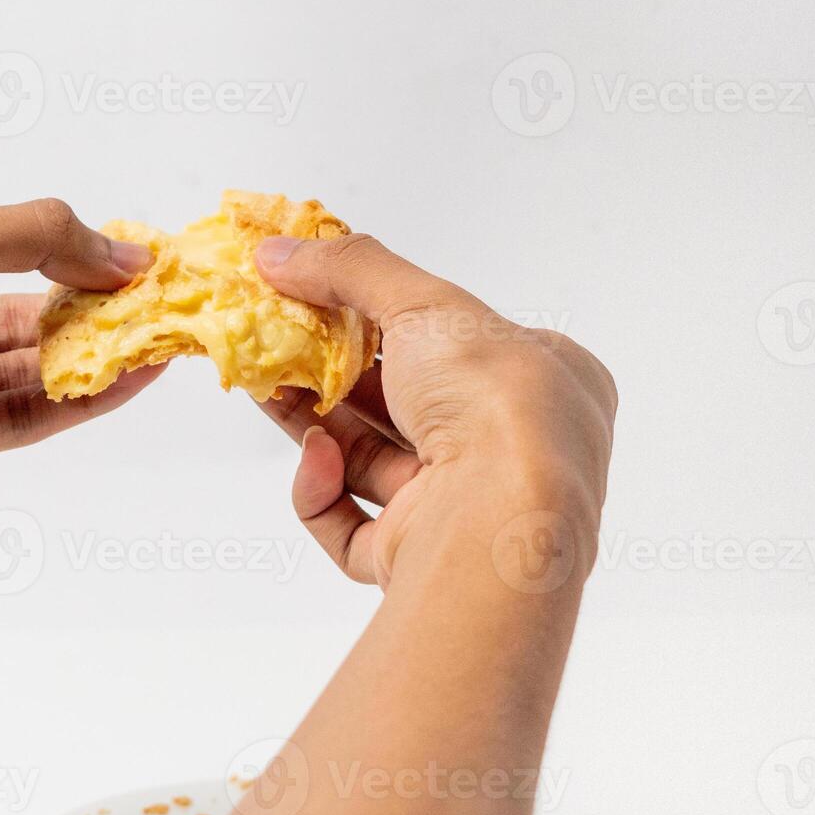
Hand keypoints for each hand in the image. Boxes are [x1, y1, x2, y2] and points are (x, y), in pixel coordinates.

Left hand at [0, 199, 163, 498]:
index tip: (130, 265)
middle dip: (88, 317)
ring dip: (90, 361)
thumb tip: (123, 250)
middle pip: (16, 325)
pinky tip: (123, 382)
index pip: (1, 263)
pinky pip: (9, 421)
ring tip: (159, 345)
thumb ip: (38, 239)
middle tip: (159, 310)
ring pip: (20, 375)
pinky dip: (69, 403)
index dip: (66, 264)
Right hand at [251, 233, 617, 588]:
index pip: (463, 348)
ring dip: (317, 426)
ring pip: (373, 466)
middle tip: (278, 346)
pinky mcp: (422, 562)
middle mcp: (515, 455)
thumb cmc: (494, 404)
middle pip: (406, 407)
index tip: (328, 307)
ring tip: (268, 390)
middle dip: (335, 376)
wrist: (499, 523)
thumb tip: (275, 252)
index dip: (390, 325)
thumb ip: (347, 269)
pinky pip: (355, 529)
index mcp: (546, 389)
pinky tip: (317, 460)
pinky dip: (324, 493)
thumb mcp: (425, 302)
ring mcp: (468, 515)